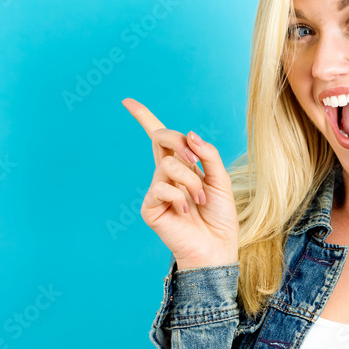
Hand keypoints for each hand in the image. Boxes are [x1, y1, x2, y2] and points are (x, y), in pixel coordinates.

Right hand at [123, 98, 239, 269]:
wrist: (217, 247)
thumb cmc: (220, 216)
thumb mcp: (221, 180)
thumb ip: (207, 155)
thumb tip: (189, 134)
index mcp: (182, 166)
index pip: (160, 138)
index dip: (144, 118)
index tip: (127, 101)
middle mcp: (166, 174)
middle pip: (162, 139)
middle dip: (179, 142)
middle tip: (195, 160)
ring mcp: (157, 190)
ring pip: (169, 165)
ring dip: (191, 181)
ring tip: (200, 202)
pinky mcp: (150, 207)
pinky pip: (162, 187)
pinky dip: (180, 197)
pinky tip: (186, 212)